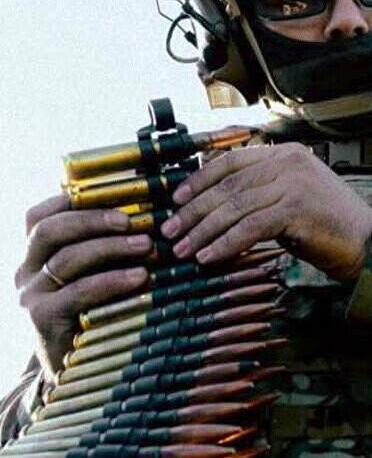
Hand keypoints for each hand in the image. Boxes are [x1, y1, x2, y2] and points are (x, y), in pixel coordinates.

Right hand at [16, 195, 150, 372]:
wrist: (76, 371)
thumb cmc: (96, 311)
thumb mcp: (98, 274)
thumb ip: (108, 248)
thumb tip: (150, 215)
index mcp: (35, 255)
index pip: (39, 216)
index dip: (72, 200)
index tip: (113, 195)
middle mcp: (26, 271)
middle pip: (50, 230)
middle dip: (94, 219)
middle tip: (134, 221)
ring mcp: (31, 295)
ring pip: (66, 258)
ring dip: (111, 247)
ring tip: (148, 246)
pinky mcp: (43, 319)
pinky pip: (78, 291)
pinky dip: (112, 280)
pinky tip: (140, 276)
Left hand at [161, 142, 371, 281]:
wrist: (370, 242)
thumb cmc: (330, 226)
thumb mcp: (293, 197)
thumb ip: (262, 192)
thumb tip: (215, 205)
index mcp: (286, 154)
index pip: (231, 161)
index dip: (199, 180)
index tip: (176, 200)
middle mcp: (289, 162)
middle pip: (228, 185)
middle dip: (194, 211)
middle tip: (170, 232)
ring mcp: (294, 183)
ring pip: (234, 207)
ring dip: (204, 232)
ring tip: (183, 251)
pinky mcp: (296, 209)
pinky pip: (249, 228)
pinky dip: (225, 244)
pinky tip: (209, 258)